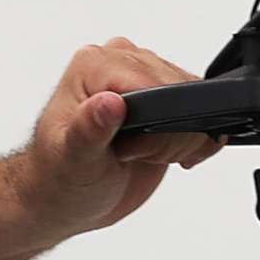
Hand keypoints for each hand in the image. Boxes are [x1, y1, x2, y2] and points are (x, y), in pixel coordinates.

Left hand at [14, 37, 221, 244]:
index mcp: (94, 65)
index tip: (131, 150)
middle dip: (166, 135)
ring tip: (142, 154)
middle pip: (178, 91)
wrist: (65, 197)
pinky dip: (192, 139)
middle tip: (133, 156)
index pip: (152, 83)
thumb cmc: (60, 178)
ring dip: (179, 139)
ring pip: (194, 102)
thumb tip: (109, 102)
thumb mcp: (74, 161)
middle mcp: (119, 62)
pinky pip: (200, 109)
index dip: (154, 122)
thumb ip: (89, 129)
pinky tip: (162, 153)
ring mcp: (143, 78)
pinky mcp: (162, 97)